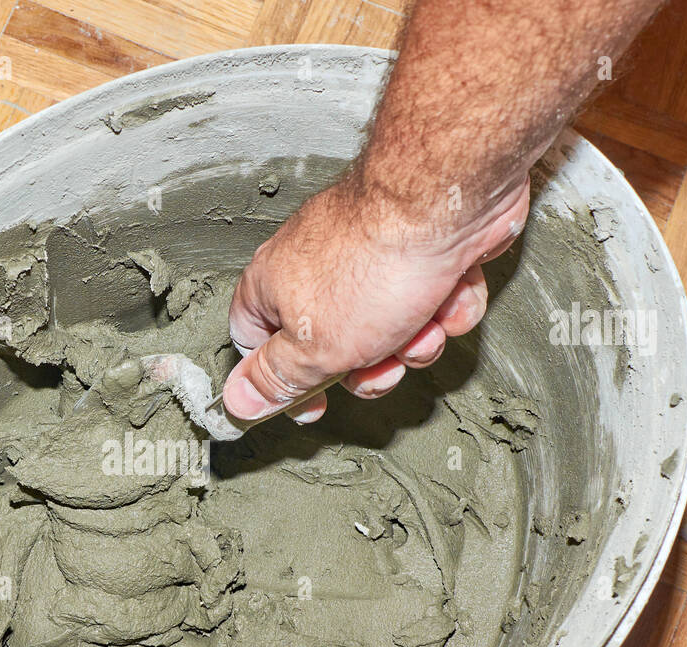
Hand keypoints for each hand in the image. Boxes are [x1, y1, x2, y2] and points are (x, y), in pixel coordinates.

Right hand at [223, 174, 530, 422]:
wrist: (448, 200)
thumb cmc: (374, 261)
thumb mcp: (315, 347)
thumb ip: (276, 379)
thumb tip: (236, 402)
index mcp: (273, 286)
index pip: (254, 344)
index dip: (282, 382)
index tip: (312, 406)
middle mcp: (316, 267)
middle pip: (333, 347)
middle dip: (368, 368)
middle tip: (381, 366)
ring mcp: (371, 256)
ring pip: (390, 329)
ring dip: (414, 340)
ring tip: (424, 322)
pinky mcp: (422, 249)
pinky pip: (431, 301)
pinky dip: (446, 306)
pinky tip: (450, 291)